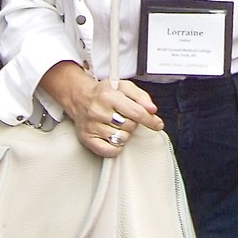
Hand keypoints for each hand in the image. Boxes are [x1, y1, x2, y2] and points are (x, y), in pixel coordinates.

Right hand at [39, 61, 163, 157]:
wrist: (80, 97)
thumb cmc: (104, 92)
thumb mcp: (124, 86)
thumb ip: (141, 96)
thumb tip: (152, 110)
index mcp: (109, 95)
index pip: (136, 112)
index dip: (150, 120)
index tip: (158, 124)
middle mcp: (99, 111)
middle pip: (129, 126)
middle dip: (133, 123)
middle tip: (125, 116)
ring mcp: (92, 126)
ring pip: (121, 139)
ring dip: (124, 133)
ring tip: (117, 124)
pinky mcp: (87, 139)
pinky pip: (109, 151)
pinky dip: (116, 146)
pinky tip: (113, 135)